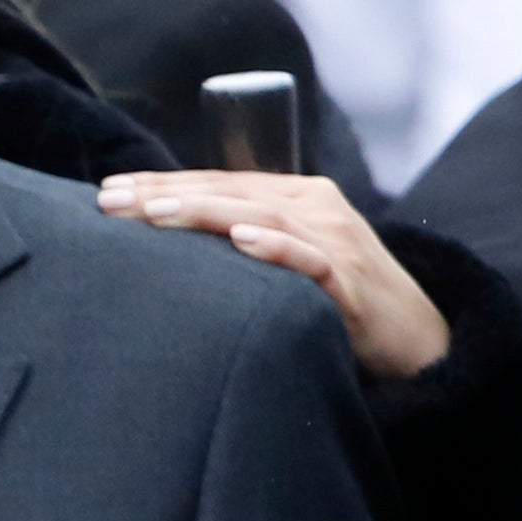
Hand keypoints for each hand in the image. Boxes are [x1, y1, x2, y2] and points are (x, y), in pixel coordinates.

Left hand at [98, 170, 445, 378]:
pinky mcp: (349, 281)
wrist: (413, 337)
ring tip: (155, 213)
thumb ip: (241, 240)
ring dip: (206, 211)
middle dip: (167, 194)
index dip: (163, 184)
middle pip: (231, 192)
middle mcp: (316, 208)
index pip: (219, 183)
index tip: (108, 190)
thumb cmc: (336, 296)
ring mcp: (334, 241)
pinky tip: (240, 239)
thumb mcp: (287, 256)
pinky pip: (310, 259)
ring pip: (263, 215)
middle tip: (109, 201)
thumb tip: (168, 240)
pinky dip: (275, 246)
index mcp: (297, 197)